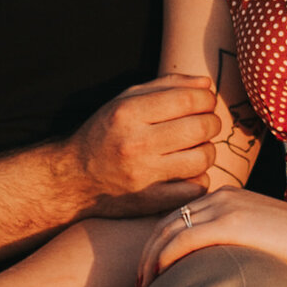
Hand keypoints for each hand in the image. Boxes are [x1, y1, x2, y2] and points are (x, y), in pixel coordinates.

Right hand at [66, 75, 225, 213]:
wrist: (74, 178)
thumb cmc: (106, 133)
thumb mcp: (125, 100)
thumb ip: (166, 86)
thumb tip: (207, 85)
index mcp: (128, 113)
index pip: (188, 99)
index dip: (207, 99)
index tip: (205, 102)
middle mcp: (135, 143)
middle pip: (201, 128)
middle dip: (212, 123)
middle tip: (205, 124)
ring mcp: (143, 175)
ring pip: (203, 158)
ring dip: (207, 151)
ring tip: (196, 148)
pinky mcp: (150, 201)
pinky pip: (196, 189)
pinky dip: (199, 180)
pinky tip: (187, 173)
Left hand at [136, 187, 286, 286]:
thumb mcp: (265, 238)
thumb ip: (240, 244)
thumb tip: (224, 269)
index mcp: (228, 197)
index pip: (180, 216)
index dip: (160, 243)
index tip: (153, 271)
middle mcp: (221, 197)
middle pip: (167, 221)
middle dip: (148, 252)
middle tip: (140, 281)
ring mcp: (224, 208)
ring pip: (169, 230)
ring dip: (150, 259)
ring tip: (143, 286)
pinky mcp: (229, 224)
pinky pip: (183, 240)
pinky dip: (165, 258)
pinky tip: (159, 277)